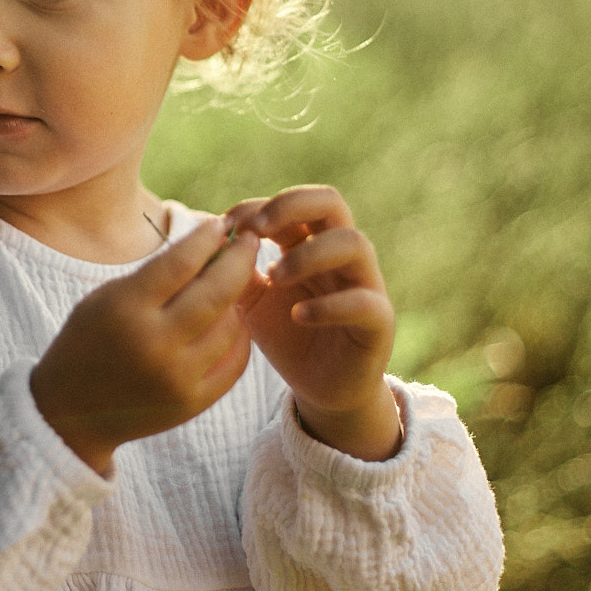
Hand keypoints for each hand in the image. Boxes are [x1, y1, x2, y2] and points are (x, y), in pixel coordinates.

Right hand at [30, 218, 260, 474]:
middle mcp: (155, 343)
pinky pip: (235, 362)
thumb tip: (214, 246)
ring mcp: (177, 377)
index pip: (181, 262)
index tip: (221, 225)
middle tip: (252, 242)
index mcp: (127, 309)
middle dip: (240, 260)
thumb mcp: (109, 297)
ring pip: (230, 326)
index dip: (207, 239)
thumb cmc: (89, 340)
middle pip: (216, 292)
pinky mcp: (192, 402)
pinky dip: (239, 337)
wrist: (73, 411)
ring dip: (238, 300)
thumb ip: (157, 274)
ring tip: (233, 286)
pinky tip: (233, 321)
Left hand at [225, 186, 401, 461]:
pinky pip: (364, 302)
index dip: (258, 207)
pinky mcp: (378, 322)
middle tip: (255, 230)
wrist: (321, 388)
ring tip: (275, 276)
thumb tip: (212, 239)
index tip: (225, 227)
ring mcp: (366, 284)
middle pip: (330, 202)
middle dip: (290, 207)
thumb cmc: (286, 334)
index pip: (293, 203)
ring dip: (308, 254)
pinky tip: (298, 316)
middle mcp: (343, 254)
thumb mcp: (250, 299)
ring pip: (353, 243)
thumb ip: (234, 270)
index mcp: (311, 242)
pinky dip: (329, 305)